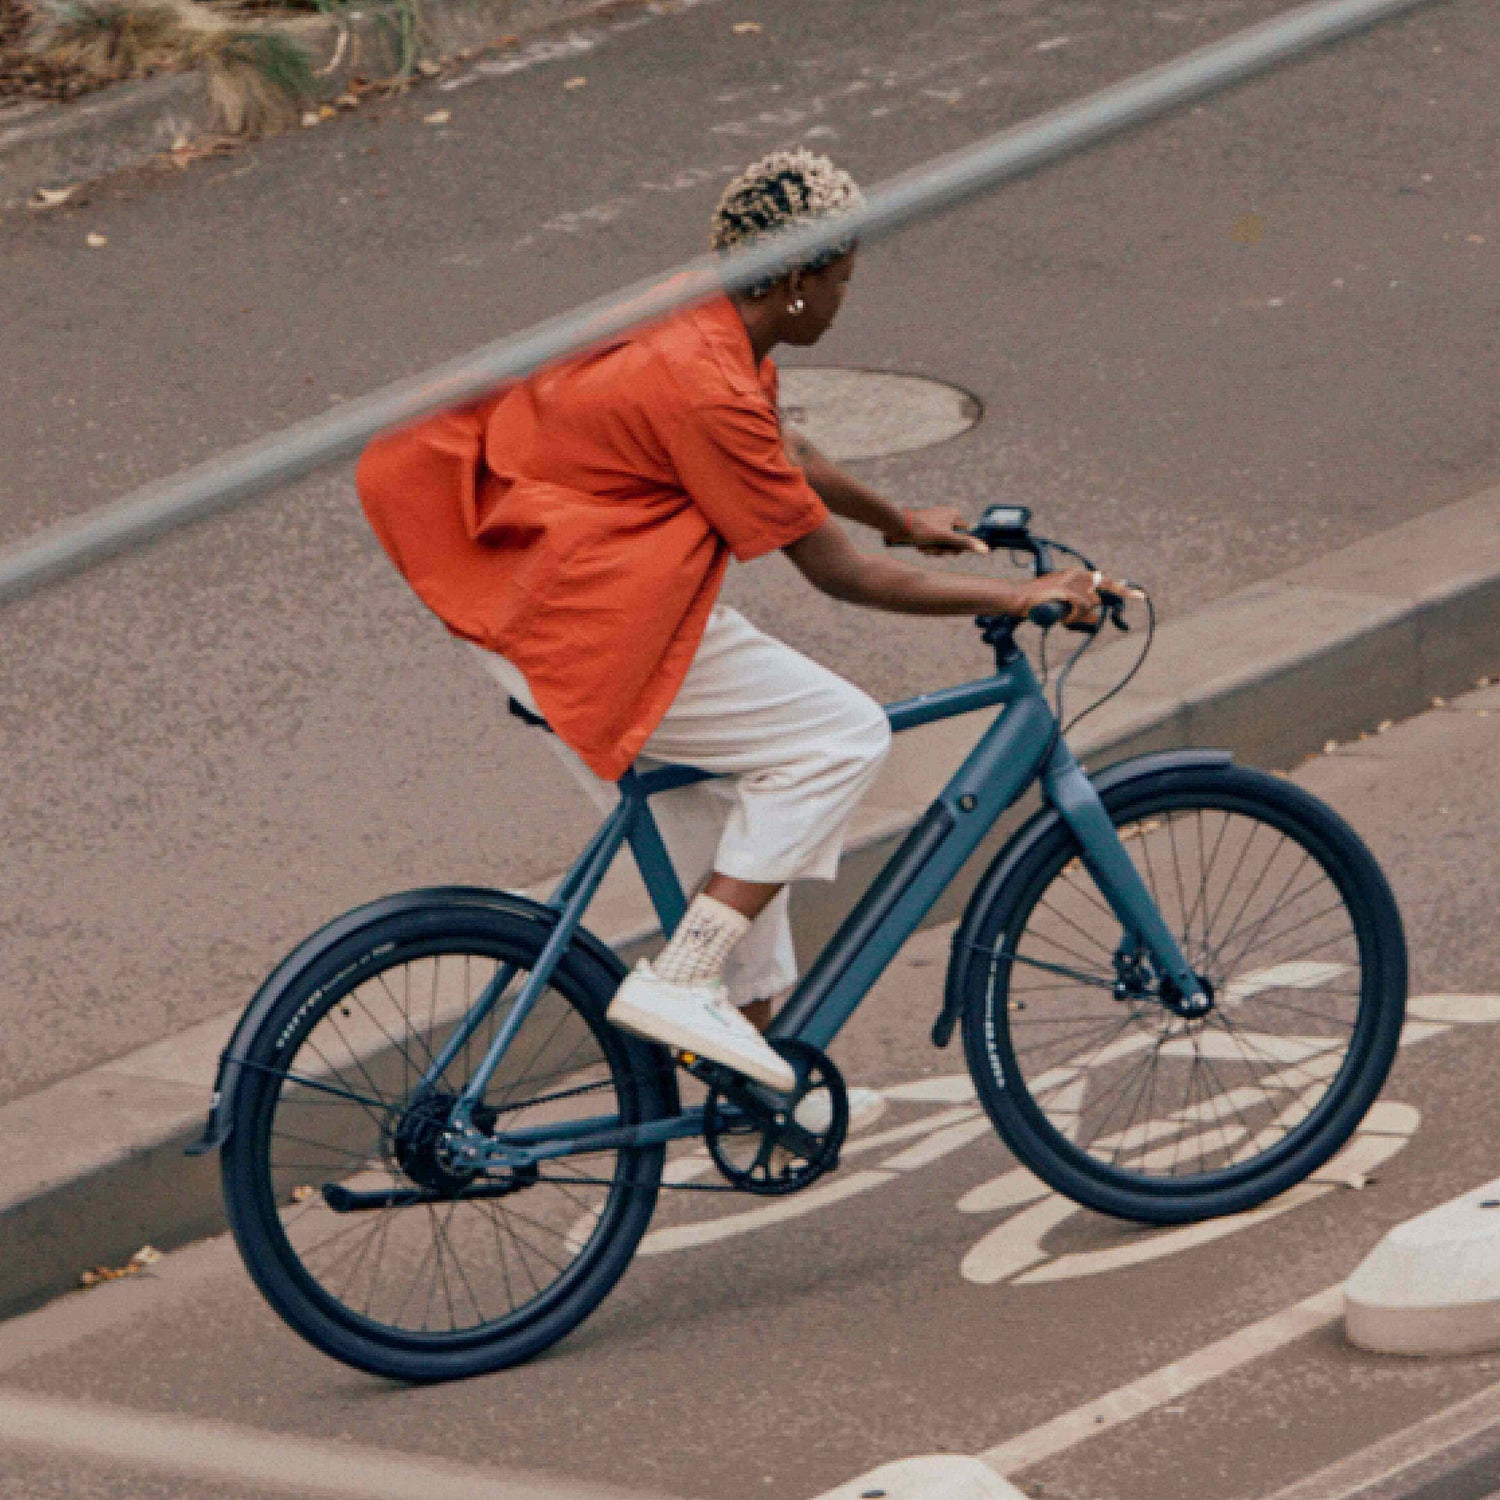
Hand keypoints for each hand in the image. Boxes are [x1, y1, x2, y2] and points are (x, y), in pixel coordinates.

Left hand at [885, 506, 989, 555]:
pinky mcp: (926, 528)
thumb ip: (965, 543)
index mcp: (955, 514)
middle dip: (943, 549)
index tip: (950, 550)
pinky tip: (919, 545)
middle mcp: (947, 516)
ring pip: (941, 544)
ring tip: (924, 546)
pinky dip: (926, 546)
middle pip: (953, 541)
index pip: (966, 535)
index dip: (958, 546)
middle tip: (933, 549)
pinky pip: (932, 542)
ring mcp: (936, 522)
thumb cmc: (922, 530)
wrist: (898, 526)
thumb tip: (986, 550)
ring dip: (933, 549)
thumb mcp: (946, 538)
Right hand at [1019, 568, 1141, 628]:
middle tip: (1132, 599)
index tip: (1139, 596)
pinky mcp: (1066, 590)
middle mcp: (1076, 575)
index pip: (1103, 580)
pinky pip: (1080, 607)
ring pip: (1090, 602)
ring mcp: (1071, 581)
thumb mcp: (1062, 605)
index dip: (1122, 589)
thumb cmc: (1037, 602)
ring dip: (1079, 614)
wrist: (1018, 598)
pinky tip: (1064, 617)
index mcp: (1075, 574)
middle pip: (1102, 590)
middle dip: (1110, 599)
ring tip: (1065, 616)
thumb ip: (1079, 608)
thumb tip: (1095, 617)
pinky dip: (1073, 616)